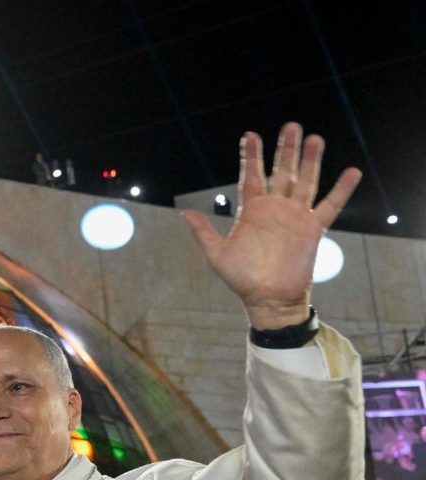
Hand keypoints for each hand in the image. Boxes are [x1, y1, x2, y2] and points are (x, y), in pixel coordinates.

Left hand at [181, 122, 360, 329]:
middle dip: (285, 149)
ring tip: (314, 137)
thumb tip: (184, 213)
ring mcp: (295, 216)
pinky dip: (341, 190)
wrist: (268, 299)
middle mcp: (275, 208)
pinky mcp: (313, 228)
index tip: (250, 134)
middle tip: (291, 125)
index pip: (252, 176)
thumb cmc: (242, 279)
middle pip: (281, 172)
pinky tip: (352, 171)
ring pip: (305, 181)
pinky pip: (330, 205)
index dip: (252, 156)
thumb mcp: (217, 254)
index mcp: (252, 210)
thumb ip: (204, 232)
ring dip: (310, 160)